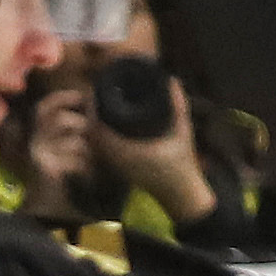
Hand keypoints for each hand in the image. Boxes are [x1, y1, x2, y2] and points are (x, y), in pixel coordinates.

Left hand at [91, 68, 215, 224]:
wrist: (182, 195)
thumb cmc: (183, 165)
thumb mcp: (183, 131)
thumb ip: (178, 105)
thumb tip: (171, 80)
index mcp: (125, 151)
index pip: (97, 125)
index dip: (92, 106)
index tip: (97, 90)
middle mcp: (115, 159)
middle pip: (92, 131)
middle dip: (92, 112)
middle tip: (97, 94)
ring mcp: (115, 166)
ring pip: (95, 141)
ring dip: (96, 123)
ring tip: (102, 105)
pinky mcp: (119, 169)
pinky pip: (102, 148)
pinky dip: (102, 135)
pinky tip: (109, 123)